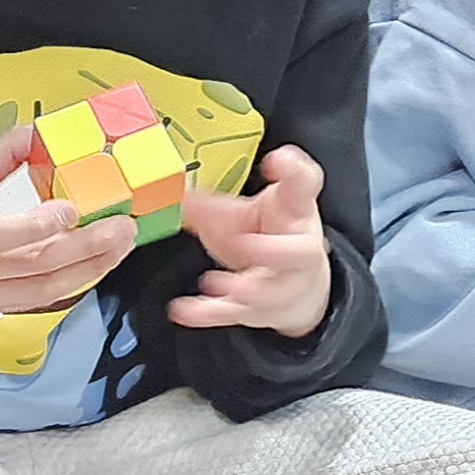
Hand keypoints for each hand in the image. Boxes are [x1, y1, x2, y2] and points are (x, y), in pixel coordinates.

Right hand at [0, 127, 138, 322]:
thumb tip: (40, 131)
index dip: (35, 226)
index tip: (71, 210)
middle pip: (31, 266)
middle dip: (84, 248)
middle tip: (122, 227)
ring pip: (42, 291)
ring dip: (88, 269)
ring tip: (120, 245)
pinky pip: (37, 302)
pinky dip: (71, 283)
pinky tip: (96, 266)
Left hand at [168, 145, 331, 339]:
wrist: (296, 286)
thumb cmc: (270, 237)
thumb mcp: (245, 212)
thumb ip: (211, 203)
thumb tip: (172, 190)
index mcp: (295, 212)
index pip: (303, 186)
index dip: (293, 171)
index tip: (276, 160)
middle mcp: (296, 250)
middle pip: (299, 253)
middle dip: (273, 251)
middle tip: (245, 244)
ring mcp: (282, 284)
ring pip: (271, 293)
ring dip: (244, 289)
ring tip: (215, 283)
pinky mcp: (260, 311)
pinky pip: (235, 313)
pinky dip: (208, 314)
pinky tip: (183, 310)